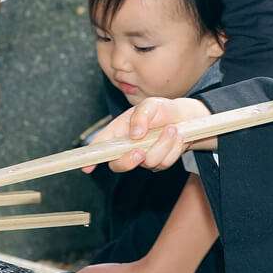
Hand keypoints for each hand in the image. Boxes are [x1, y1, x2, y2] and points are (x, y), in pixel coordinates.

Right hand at [81, 97, 211, 173]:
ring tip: (172, 129)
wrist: (184, 118)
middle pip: (118, 164)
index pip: (100, 147)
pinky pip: (165, 162)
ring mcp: (143, 158)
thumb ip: (141, 115)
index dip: (91, 158)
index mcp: (118, 132)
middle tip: (141, 151)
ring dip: (163, 144)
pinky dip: (173, 147)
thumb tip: (135, 134)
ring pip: (149, 162)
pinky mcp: (159, 164)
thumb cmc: (161, 110)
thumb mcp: (150, 105)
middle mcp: (127, 148)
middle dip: (128, 161)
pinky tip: (177, 136)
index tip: (87, 167)